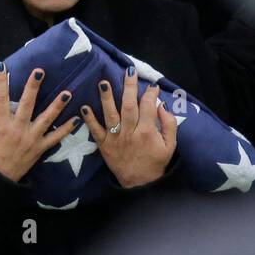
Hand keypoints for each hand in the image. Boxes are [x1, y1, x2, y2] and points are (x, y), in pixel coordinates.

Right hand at [0, 63, 78, 182]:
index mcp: (0, 125)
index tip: (0, 66)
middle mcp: (17, 130)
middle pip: (27, 104)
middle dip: (33, 87)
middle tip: (40, 71)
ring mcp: (31, 139)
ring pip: (46, 119)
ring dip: (57, 106)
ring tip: (67, 93)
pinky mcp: (39, 148)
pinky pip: (55, 138)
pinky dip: (66, 129)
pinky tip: (76, 119)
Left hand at [80, 65, 176, 187]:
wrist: (139, 183)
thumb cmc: (155, 162)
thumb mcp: (170, 145)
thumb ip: (169, 124)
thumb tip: (162, 105)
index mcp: (147, 132)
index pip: (148, 106)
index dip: (150, 93)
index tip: (151, 85)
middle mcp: (130, 133)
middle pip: (129, 106)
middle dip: (129, 87)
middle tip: (129, 70)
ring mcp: (115, 138)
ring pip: (111, 115)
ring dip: (106, 98)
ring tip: (103, 83)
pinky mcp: (104, 145)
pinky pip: (96, 131)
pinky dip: (89, 120)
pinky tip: (84, 107)